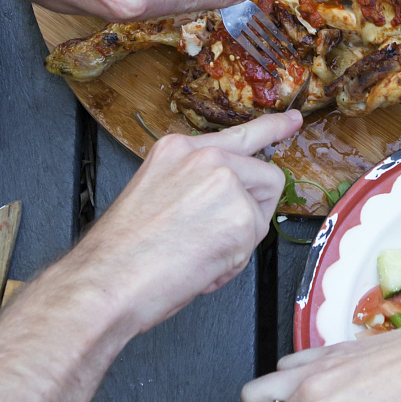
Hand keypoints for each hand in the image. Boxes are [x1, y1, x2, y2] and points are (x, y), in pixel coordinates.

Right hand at [84, 114, 300, 336]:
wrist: (107, 280)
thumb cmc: (123, 252)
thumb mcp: (156, 194)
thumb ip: (194, 185)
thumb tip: (224, 202)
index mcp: (179, 150)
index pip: (239, 134)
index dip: (273, 128)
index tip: (292, 121)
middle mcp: (205, 157)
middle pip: (265, 177)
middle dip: (252, 211)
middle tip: (219, 237)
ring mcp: (226, 182)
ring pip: (263, 212)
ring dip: (241, 238)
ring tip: (199, 251)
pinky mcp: (241, 216)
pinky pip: (254, 244)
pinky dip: (232, 264)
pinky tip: (199, 266)